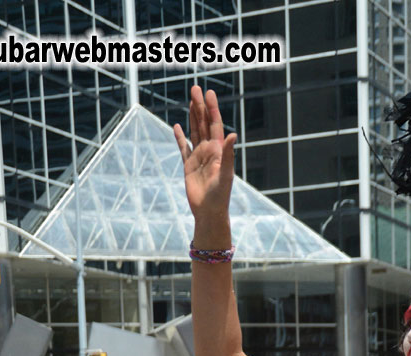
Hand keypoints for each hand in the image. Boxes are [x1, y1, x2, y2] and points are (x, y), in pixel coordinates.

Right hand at [173, 87, 236, 223]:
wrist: (209, 212)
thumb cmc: (220, 195)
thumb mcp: (225, 174)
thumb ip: (228, 154)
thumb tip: (233, 134)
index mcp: (218, 150)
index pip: (215, 124)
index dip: (212, 108)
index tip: (209, 93)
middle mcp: (209, 151)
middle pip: (203, 124)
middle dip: (200, 106)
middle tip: (195, 88)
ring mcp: (198, 157)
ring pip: (194, 132)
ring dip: (192, 117)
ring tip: (190, 101)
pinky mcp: (189, 166)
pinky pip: (183, 148)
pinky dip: (180, 137)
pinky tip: (177, 126)